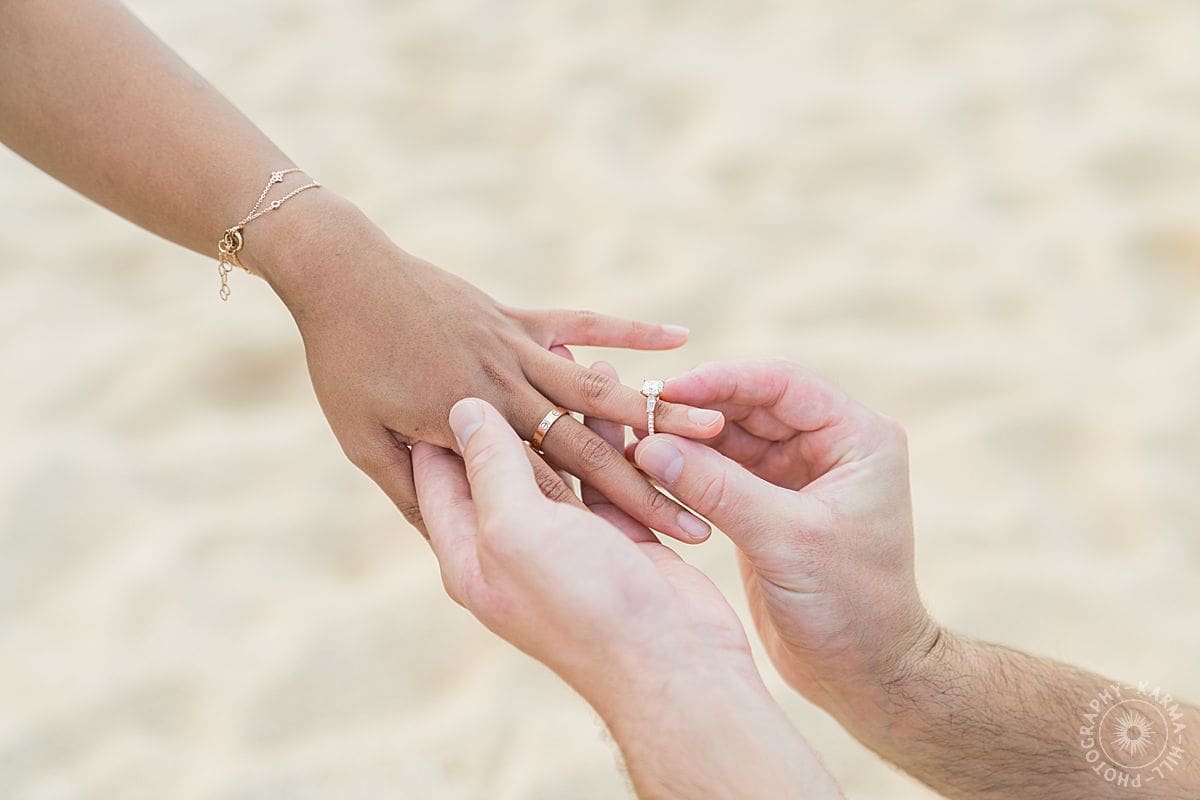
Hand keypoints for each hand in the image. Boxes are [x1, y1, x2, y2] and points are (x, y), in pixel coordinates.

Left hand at [245, 193, 722, 541]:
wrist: (339, 273)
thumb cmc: (343, 364)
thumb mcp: (364, 441)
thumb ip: (413, 487)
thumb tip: (444, 528)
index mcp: (468, 436)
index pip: (543, 492)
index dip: (597, 522)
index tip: (654, 548)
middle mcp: (502, 394)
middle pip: (584, 450)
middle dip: (647, 484)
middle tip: (703, 512)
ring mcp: (514, 351)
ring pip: (598, 392)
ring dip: (657, 412)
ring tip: (715, 424)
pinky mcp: (519, 318)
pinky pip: (582, 323)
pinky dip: (629, 328)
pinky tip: (680, 335)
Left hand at [411, 369, 839, 798]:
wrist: (672, 664)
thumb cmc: (581, 602)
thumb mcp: (516, 531)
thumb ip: (489, 469)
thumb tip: (464, 411)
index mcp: (470, 550)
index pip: (435, 474)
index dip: (431, 419)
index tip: (432, 361)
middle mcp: (513, 541)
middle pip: (500, 458)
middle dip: (503, 399)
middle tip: (494, 338)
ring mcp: (568, 537)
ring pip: (560, 454)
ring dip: (566, 406)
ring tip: (567, 348)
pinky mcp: (619, 530)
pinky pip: (608, 467)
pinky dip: (612, 428)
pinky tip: (617, 383)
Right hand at [631, 358, 936, 727]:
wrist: (864, 673)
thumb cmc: (848, 608)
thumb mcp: (784, 541)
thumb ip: (718, 489)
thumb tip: (649, 445)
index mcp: (857, 438)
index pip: (782, 384)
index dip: (722, 381)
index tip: (667, 389)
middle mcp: (831, 445)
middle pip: (752, 405)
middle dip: (697, 410)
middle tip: (639, 413)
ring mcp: (800, 473)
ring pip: (733, 437)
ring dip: (687, 439)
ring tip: (635, 441)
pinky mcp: (771, 502)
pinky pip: (724, 470)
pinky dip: (690, 470)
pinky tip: (651, 471)